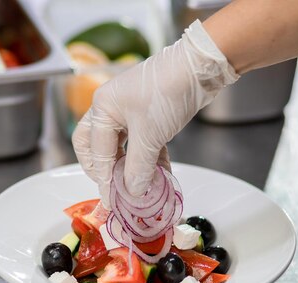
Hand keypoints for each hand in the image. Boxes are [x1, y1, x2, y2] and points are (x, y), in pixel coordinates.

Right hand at [72, 20, 237, 207]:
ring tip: (137, 186)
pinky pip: (142, 142)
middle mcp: (111, 107)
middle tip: (112, 188)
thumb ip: (138, 167)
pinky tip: (158, 174)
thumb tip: (132, 192)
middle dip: (103, 168)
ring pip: (121, 145)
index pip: (97, 151)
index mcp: (103, 108)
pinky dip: (148, 158)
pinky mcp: (149, 114)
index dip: (104, 178)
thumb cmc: (167, 92)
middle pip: (97, 145)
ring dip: (129, 166)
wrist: (200, 68)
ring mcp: (130, 110)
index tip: (111, 199)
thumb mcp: (150, 135)